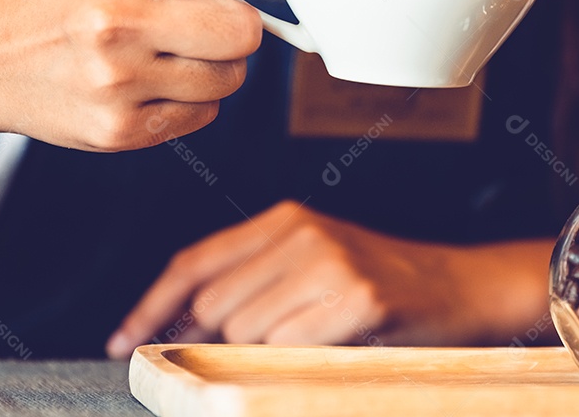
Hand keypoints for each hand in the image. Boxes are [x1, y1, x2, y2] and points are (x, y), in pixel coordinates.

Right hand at [0, 0, 263, 162]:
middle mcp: (116, 23)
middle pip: (243, 29)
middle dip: (236, 23)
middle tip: (204, 20)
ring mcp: (118, 82)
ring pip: (231, 77)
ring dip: (215, 65)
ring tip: (173, 52)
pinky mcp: (120, 130)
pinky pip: (205, 114)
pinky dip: (192, 100)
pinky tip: (154, 82)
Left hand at [106, 200, 553, 356]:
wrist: (457, 287)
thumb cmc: (379, 281)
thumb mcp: (311, 263)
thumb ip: (249, 282)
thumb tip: (177, 322)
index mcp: (285, 219)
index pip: (193, 261)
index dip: (149, 305)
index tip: (121, 341)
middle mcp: (303, 233)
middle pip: (212, 303)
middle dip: (215, 338)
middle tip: (252, 348)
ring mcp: (331, 263)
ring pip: (245, 331)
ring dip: (262, 352)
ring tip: (309, 338)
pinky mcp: (357, 298)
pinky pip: (288, 347)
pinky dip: (295, 360)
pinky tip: (329, 343)